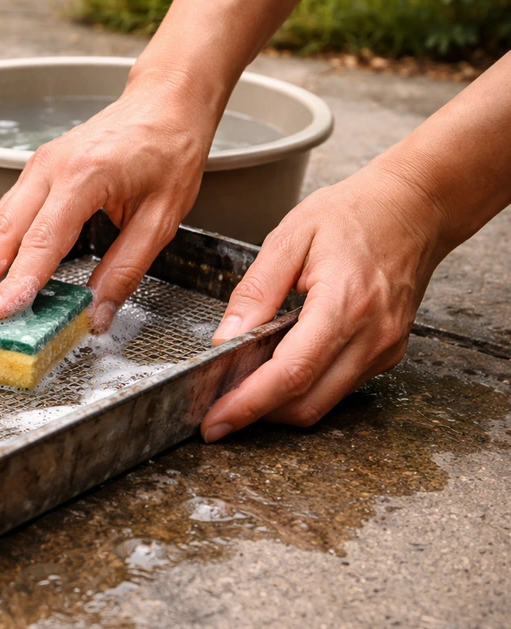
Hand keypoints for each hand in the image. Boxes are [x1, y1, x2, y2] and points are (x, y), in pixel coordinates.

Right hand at [0, 72, 219, 331]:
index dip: (17, 282)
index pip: (43, 240)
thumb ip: (126, 269)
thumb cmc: (170, 151)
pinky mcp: (38, 171)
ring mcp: (40, 166)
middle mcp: (52, 167)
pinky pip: (8, 212)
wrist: (165, 101)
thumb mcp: (162, 218)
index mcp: (86, 175)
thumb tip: (98, 315)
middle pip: (4, 229)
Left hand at [201, 160, 447, 441]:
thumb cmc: (351, 214)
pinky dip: (303, 387)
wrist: (413, 207)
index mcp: (344, 304)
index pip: (291, 373)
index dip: (248, 404)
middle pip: (306, 403)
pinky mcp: (387, 353)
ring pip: (322, 403)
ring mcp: (384, 349)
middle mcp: (371, 336)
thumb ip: (255, 293)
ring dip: (278, 404)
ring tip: (240, 386)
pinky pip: (338, 387)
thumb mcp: (289, 238)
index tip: (214, 422)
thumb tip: (225, 341)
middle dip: (256, 414)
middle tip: (215, 408)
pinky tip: (277, 367)